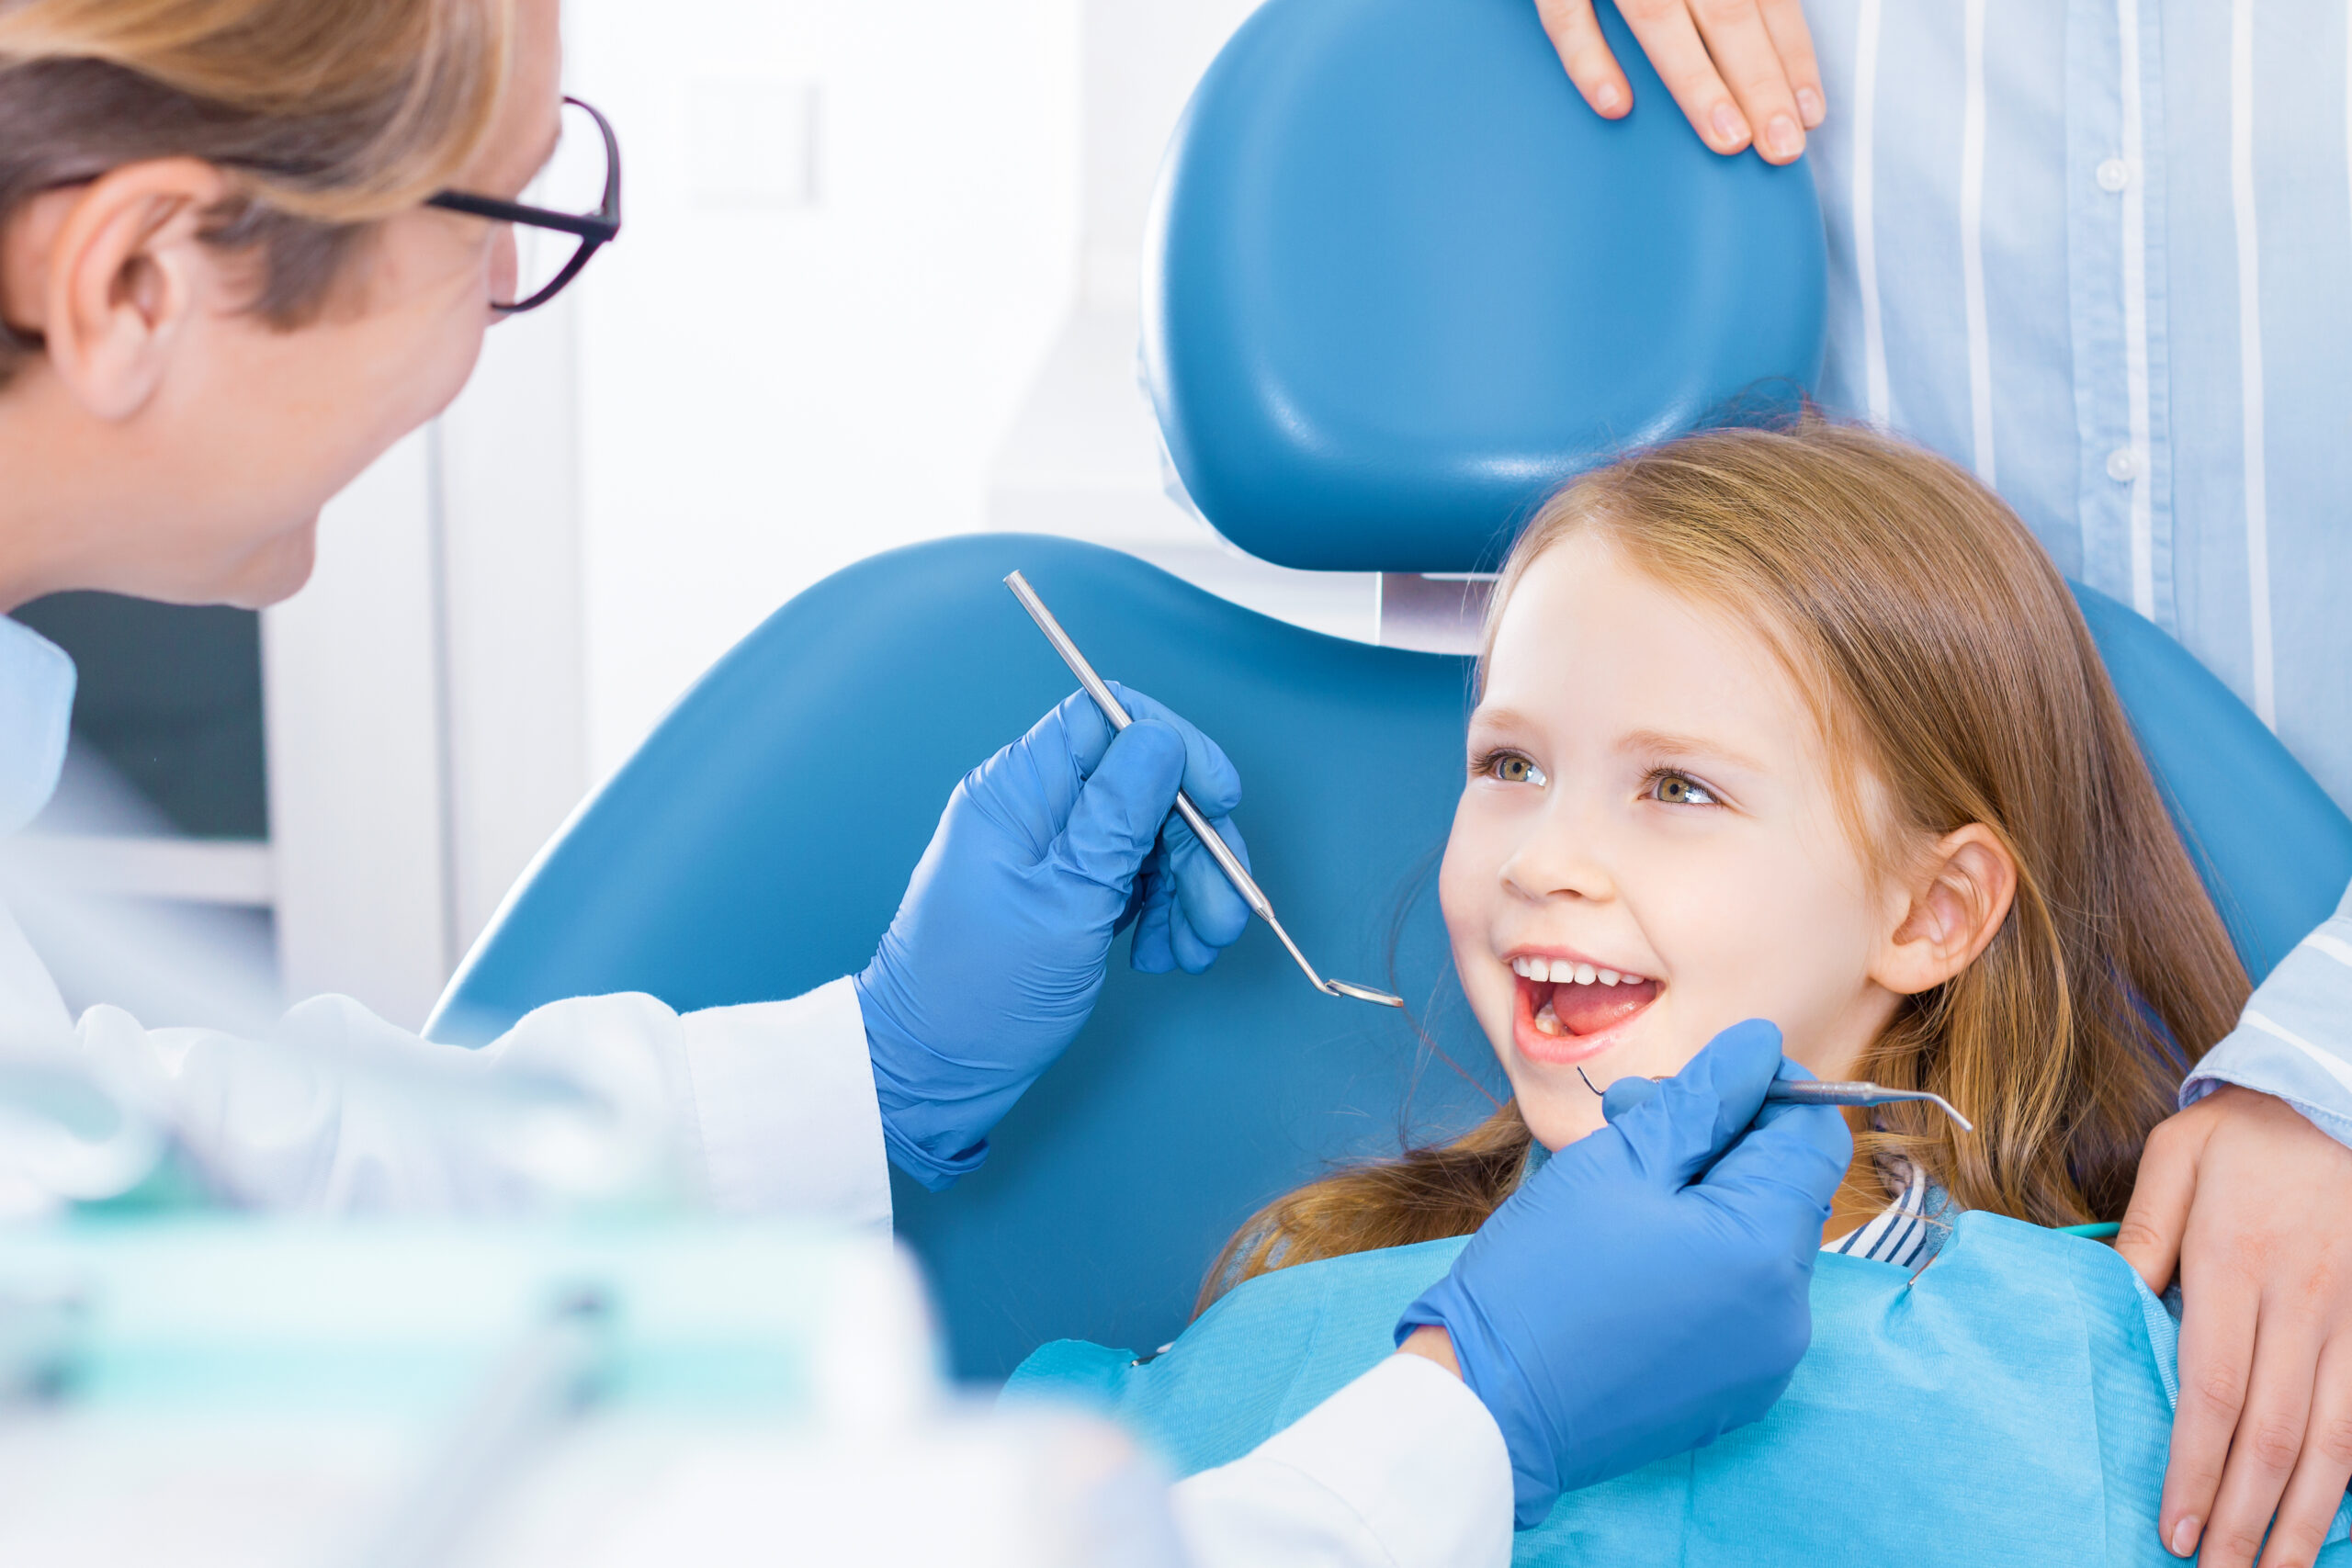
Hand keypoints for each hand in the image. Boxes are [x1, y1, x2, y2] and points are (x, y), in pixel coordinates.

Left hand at [856, 686, 1251, 1188]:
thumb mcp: (1064, 905)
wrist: (930, 1074)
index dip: (1176, 748)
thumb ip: (1116, 818)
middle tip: (1222, 913)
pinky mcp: (1068, 891)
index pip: (1108, 717)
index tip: (1222, 800)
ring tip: (1195, 951)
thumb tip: (1161, 739)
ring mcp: (1053, 850)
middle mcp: (1034, 808)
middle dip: (1197, 845)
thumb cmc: (975, 997)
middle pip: (1146, 784)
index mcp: (1016, 790)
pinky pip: (1137, 878)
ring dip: (1191, 889)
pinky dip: (1165, 914)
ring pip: (1151, 835)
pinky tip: (1167, 956)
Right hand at [1395, 1020, 1849, 1526]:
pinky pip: (1741, 1297)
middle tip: (1628, 1125)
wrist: (1489, 1405)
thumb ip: (1700, 1102)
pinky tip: (1630, 1256)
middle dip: (1719, 1141)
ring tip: (1620, 1192)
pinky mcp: (1736, 1389)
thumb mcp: (1616, 1163)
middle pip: (1785, 1186)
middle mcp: (1788, 1312)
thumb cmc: (1540, 1279)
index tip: (1693, 1085)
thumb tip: (1759, 1048)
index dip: (1761, 1090)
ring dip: (1705, 1198)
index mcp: (1764, 1248)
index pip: (1812, 1134)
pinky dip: (1701, 1259)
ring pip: (1759, 1240)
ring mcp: (1765, 1359)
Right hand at [1534, 0, 1823, 163]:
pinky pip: (1565, 14)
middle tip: (1781, 143)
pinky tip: (1615, 104)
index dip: (1792, 52)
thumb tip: (1768, 18)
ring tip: (1726, 137)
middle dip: (1761, 82)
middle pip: (1728, 9)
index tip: (1809, 108)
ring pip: (1660, 16)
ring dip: (1697, 82)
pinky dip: (1589, 58)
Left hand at [2117, 1086, 2351, 1567]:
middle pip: (2273, 1434)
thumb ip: (2142, 1236)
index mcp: (2234, 1265)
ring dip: (2308, 1516)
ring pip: (2336, 1440)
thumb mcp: (2175, 1161)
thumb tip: (2105, 1302)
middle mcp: (2301, 1302)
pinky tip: (2335, 1514)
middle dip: (2248, 1518)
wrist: (2337, 1095)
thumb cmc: (2247, 1133)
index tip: (2176, 1529)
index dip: (2195, 1471)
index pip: (2211, 1393)